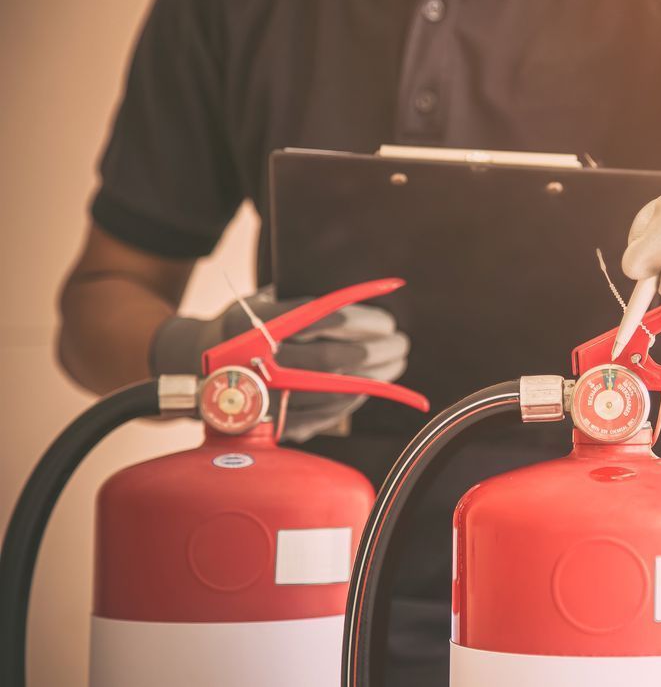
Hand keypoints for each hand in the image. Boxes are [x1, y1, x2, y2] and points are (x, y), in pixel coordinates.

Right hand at [150, 289, 409, 440]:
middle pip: (328, 361)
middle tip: (400, 341)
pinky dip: (351, 402)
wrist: (191, 367)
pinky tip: (370, 387)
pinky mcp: (270, 424)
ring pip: (330, 392)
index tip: (385, 319)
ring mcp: (262, 398)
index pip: (312, 320)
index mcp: (250, 325)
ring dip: (372, 379)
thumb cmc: (241, 329)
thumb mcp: (260, 303)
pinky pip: (321, 416)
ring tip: (395, 362)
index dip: (353, 319)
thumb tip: (356, 304)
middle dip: (372, 351)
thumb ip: (300, 304)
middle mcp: (253, 363)